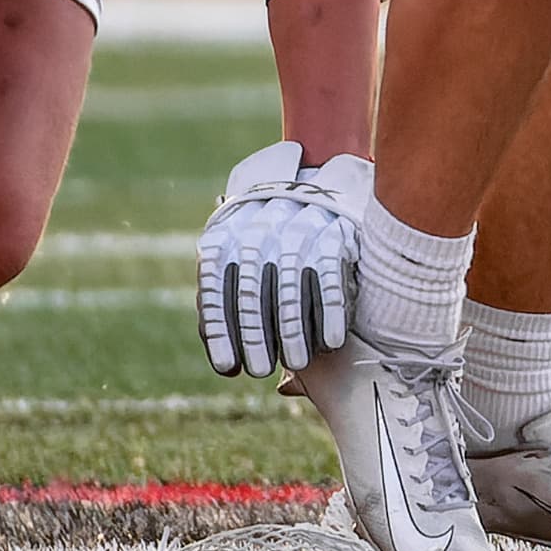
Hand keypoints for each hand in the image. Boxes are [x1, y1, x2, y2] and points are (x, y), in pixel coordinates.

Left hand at [199, 140, 370, 379]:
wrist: (320, 179)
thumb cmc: (268, 239)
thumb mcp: (236, 256)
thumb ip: (224, 303)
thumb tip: (224, 364)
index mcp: (226, 232)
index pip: (216, 286)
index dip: (220, 330)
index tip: (228, 367)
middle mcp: (258, 226)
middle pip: (251, 291)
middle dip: (255, 336)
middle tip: (259, 370)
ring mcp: (297, 226)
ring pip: (289, 287)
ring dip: (292, 331)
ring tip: (295, 362)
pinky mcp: (334, 228)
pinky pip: (329, 276)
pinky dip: (330, 312)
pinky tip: (330, 341)